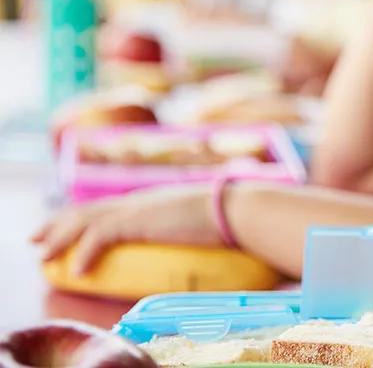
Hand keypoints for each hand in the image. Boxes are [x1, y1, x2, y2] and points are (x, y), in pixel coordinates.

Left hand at [32, 185, 223, 274]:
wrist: (238, 208)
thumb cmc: (231, 218)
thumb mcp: (203, 226)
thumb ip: (191, 232)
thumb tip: (200, 246)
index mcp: (152, 201)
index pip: (107, 207)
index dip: (82, 217)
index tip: (65, 227)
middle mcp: (139, 200)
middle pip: (85, 210)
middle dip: (57, 224)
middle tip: (36, 238)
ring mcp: (137, 208)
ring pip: (82, 220)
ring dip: (58, 238)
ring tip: (42, 255)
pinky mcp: (137, 220)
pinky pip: (98, 236)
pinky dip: (84, 253)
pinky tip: (76, 270)